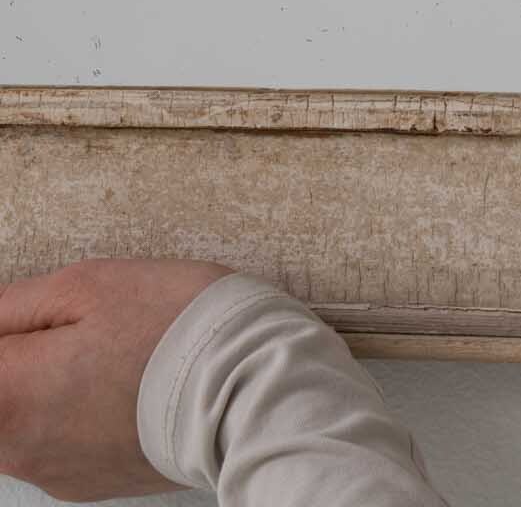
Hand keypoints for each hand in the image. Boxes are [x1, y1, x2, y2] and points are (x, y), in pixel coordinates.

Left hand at [0, 257, 232, 500]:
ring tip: (95, 352)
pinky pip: (53, 446)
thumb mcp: (88, 284)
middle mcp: (20, 447)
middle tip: (62, 330)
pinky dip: (67, 416)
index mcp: (10, 393)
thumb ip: (15, 306)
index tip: (30, 323)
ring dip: (36, 392)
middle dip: (16, 363)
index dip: (3, 333)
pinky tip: (115, 383)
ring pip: (13, 429)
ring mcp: (54, 473)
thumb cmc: (172, 326)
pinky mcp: (88, 484)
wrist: (248, 388)